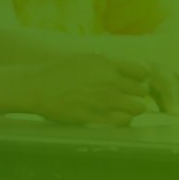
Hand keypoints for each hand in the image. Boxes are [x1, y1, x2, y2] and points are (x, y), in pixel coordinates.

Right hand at [28, 53, 150, 124]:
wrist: (35, 87)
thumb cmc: (57, 71)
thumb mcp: (84, 58)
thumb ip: (107, 63)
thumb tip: (128, 68)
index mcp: (106, 63)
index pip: (143, 71)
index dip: (140, 77)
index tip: (132, 80)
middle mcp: (109, 80)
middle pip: (141, 91)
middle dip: (135, 94)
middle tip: (123, 96)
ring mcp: (104, 100)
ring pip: (137, 108)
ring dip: (131, 108)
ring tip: (120, 108)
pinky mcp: (97, 116)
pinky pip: (124, 121)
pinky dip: (123, 120)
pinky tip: (114, 117)